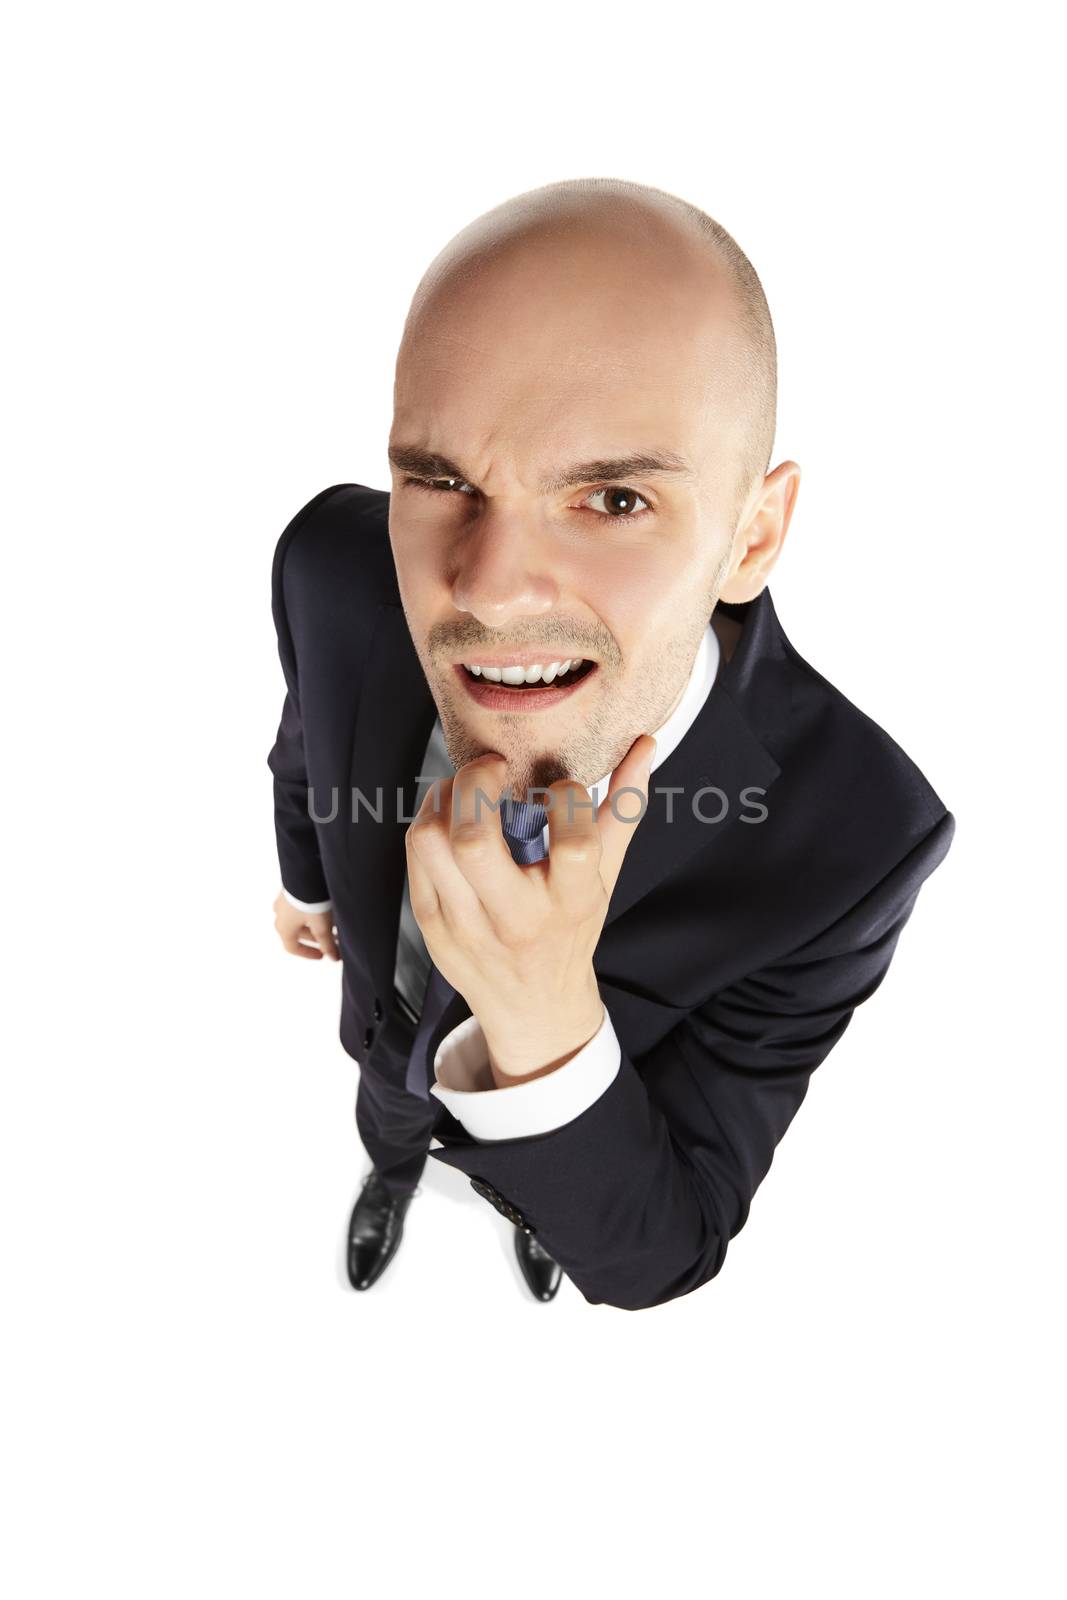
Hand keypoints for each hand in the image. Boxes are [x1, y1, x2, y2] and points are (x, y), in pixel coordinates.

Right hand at [272, 889, 338, 960]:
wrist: (306, 873)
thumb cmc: (311, 902)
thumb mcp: (322, 926)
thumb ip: (328, 944)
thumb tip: (334, 958)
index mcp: (283, 928)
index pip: (292, 947)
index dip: (308, 954)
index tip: (322, 955)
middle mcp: (280, 915)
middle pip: (298, 933)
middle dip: (317, 938)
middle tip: (333, 940)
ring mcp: (283, 901)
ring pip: (301, 919)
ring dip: (317, 925)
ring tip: (335, 924)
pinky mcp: (290, 889)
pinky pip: (301, 906)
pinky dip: (314, 912)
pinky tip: (329, 910)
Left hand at [405, 733, 655, 1081]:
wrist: (532, 1009)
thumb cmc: (572, 931)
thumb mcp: (605, 878)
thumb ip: (622, 810)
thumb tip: (643, 744)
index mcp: (570, 904)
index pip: (574, 844)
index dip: (568, 797)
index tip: (562, 788)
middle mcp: (515, 919)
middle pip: (475, 841)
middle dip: (478, 783)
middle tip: (494, 766)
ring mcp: (465, 925)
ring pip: (431, 843)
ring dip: (444, 798)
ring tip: (466, 789)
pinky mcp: (431, 924)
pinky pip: (414, 856)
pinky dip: (428, 820)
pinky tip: (449, 814)